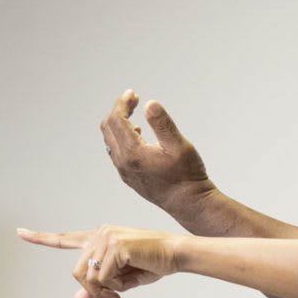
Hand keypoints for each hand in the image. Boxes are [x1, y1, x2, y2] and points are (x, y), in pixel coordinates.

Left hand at [17, 226, 179, 297]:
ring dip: (105, 291)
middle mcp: (100, 234)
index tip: (20, 233)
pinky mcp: (115, 247)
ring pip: (88, 276)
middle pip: (77, 271)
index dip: (40, 238)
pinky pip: (103, 278)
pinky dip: (114, 288)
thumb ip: (98, 286)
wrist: (176, 254)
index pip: (65, 238)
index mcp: (100, 237)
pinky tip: (128, 286)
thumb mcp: (123, 279)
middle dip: (93, 290)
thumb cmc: (154, 264)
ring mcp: (106, 239)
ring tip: (122, 292)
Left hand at [101, 90, 213, 210]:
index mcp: (133, 153)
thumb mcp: (180, 146)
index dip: (122, 103)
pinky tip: (138, 136)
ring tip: (135, 116)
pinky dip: (121, 138)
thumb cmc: (188, 176)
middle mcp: (123, 163)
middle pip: (108, 128)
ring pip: (110, 140)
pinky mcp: (129, 177)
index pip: (116, 120)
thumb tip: (150, 104)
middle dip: (118, 111)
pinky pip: (116, 152)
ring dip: (118, 124)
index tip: (133, 93)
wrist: (189, 203)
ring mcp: (124, 171)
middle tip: (134, 100)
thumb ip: (163, 124)